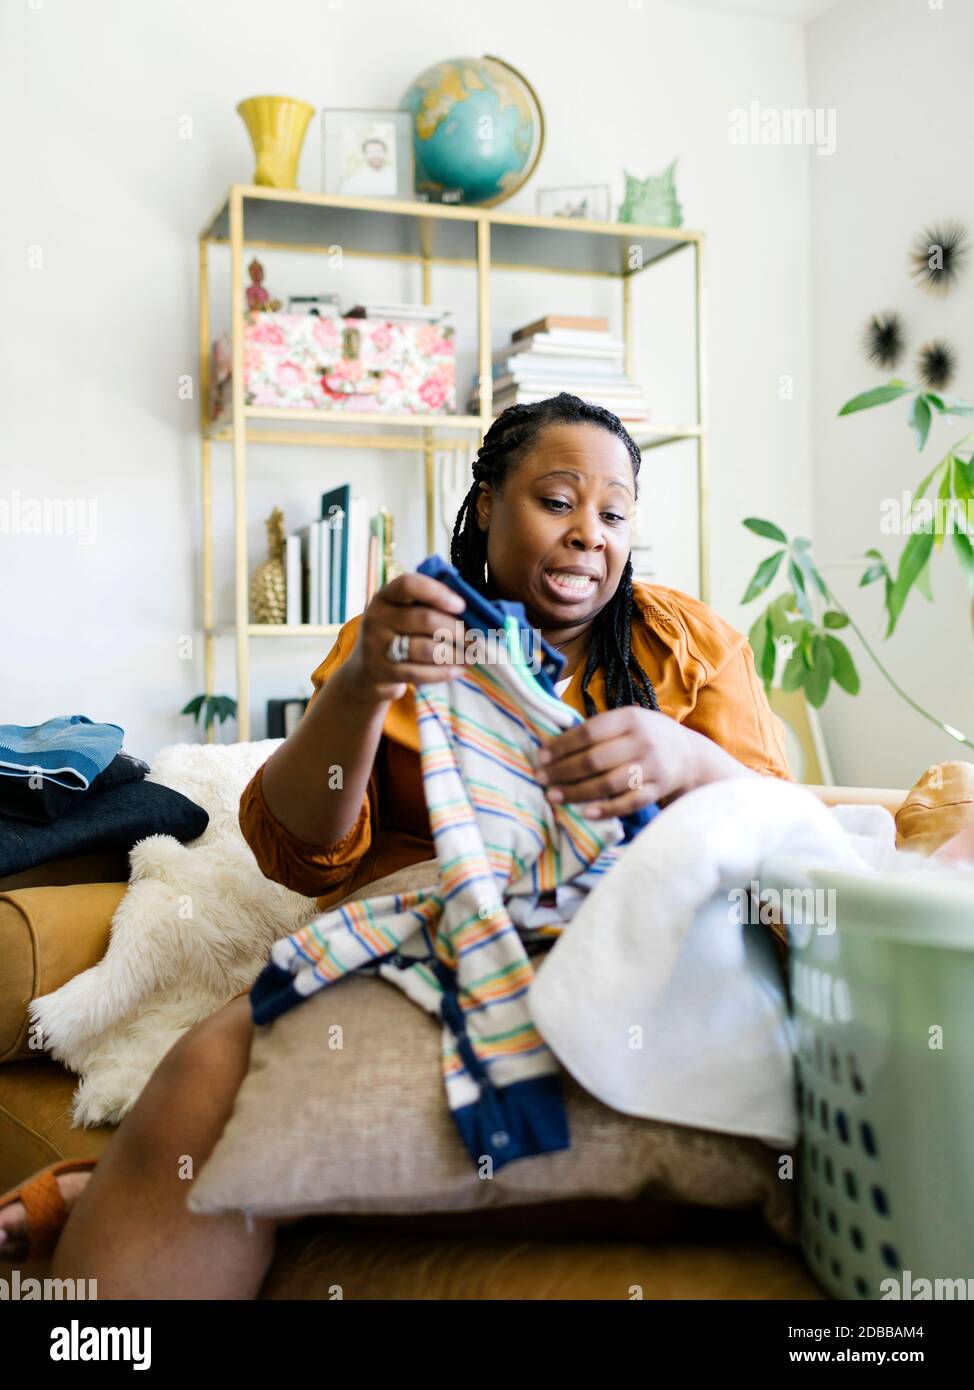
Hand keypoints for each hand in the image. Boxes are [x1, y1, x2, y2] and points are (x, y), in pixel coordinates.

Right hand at [341, 572, 468, 704]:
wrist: (367, 670)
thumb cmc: (399, 633)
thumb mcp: (404, 612)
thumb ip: (429, 605)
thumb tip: (472, 609)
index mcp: (386, 596)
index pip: (409, 585)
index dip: (438, 593)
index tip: (461, 605)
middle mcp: (377, 617)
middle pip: (425, 619)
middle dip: (456, 630)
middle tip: (473, 638)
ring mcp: (377, 646)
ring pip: (426, 648)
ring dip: (454, 653)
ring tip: (469, 655)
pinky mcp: (382, 672)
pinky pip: (420, 673)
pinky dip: (443, 672)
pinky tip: (457, 670)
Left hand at [535, 707, 747, 817]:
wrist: (689, 755)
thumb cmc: (646, 736)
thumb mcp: (628, 720)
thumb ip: (598, 729)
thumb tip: (552, 743)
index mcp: (630, 718)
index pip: (589, 732)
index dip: (562, 745)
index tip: (540, 756)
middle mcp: (642, 741)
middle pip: (595, 759)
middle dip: (563, 771)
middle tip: (540, 779)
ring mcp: (652, 767)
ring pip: (608, 783)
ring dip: (576, 792)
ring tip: (553, 796)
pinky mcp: (658, 789)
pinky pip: (629, 802)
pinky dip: (606, 809)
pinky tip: (584, 812)